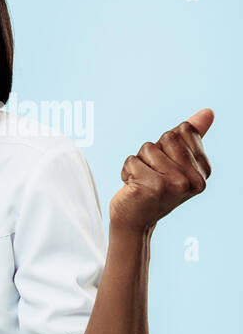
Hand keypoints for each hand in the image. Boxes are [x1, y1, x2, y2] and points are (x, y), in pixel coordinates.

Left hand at [110, 109, 212, 232]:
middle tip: (152, 174)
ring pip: (148, 148)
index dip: (167, 144)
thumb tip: (208, 112)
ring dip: (139, 162)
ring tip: (142, 181)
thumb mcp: (175, 161)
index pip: (184, 130)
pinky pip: (132, 160)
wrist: (134, 221)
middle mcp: (194, 179)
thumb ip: (191, 137)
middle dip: (153, 152)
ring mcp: (175, 184)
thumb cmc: (153, 188)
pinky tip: (133, 187)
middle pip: (168, 136)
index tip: (165, 165)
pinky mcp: (153, 187)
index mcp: (203, 170)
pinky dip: (126, 170)